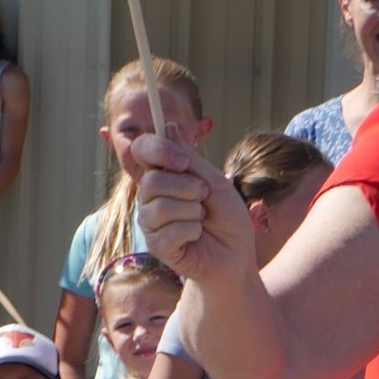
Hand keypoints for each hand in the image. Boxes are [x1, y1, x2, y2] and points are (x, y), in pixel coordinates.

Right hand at [134, 135, 256, 282]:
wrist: (236, 253)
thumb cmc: (226, 217)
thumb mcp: (213, 180)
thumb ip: (189, 158)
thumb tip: (168, 125)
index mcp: (162, 176)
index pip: (142, 150)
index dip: (158, 150)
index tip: (183, 162)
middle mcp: (150, 197)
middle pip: (152, 180)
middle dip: (189, 188)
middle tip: (204, 198)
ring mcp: (151, 223)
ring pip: (162, 207)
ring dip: (193, 212)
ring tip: (202, 219)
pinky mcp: (156, 246)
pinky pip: (170, 232)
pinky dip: (192, 232)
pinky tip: (197, 237)